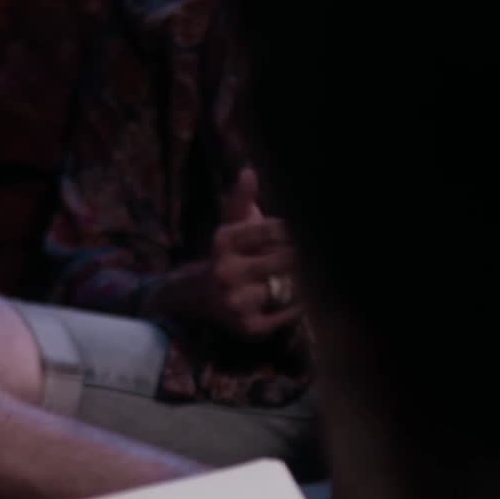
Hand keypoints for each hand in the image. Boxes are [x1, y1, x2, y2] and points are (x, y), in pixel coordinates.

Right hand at [151, 167, 301, 340]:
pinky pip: (287, 314)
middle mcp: (225, 271)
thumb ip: (240, 199)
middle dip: (295, 257)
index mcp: (224, 240)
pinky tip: (293, 299)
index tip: (290, 236)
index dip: (288, 233)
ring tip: (296, 279)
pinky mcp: (248, 327)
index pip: (276, 230)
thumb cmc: (226, 255)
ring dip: (297, 283)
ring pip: (287, 286)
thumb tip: (249, 170)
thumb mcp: (229, 226)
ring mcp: (236, 301)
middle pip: (285, 258)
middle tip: (304, 258)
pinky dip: (295, 307)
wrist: (195, 298)